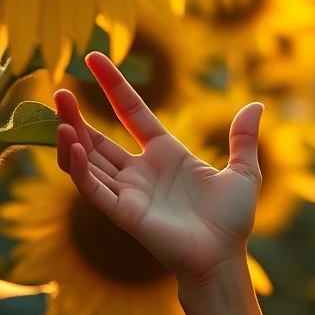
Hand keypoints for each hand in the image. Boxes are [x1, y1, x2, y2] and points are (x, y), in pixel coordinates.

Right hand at [54, 51, 263, 288]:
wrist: (225, 257)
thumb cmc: (232, 220)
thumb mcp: (243, 172)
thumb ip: (243, 139)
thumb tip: (256, 104)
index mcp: (167, 155)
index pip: (133, 112)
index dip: (114, 86)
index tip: (94, 58)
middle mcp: (142, 171)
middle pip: (99, 137)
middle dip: (76, 116)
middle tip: (57, 91)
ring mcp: (129, 192)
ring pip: (88, 160)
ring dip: (71, 137)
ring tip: (59, 111)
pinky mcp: (123, 213)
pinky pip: (93, 187)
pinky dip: (80, 167)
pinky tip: (72, 144)